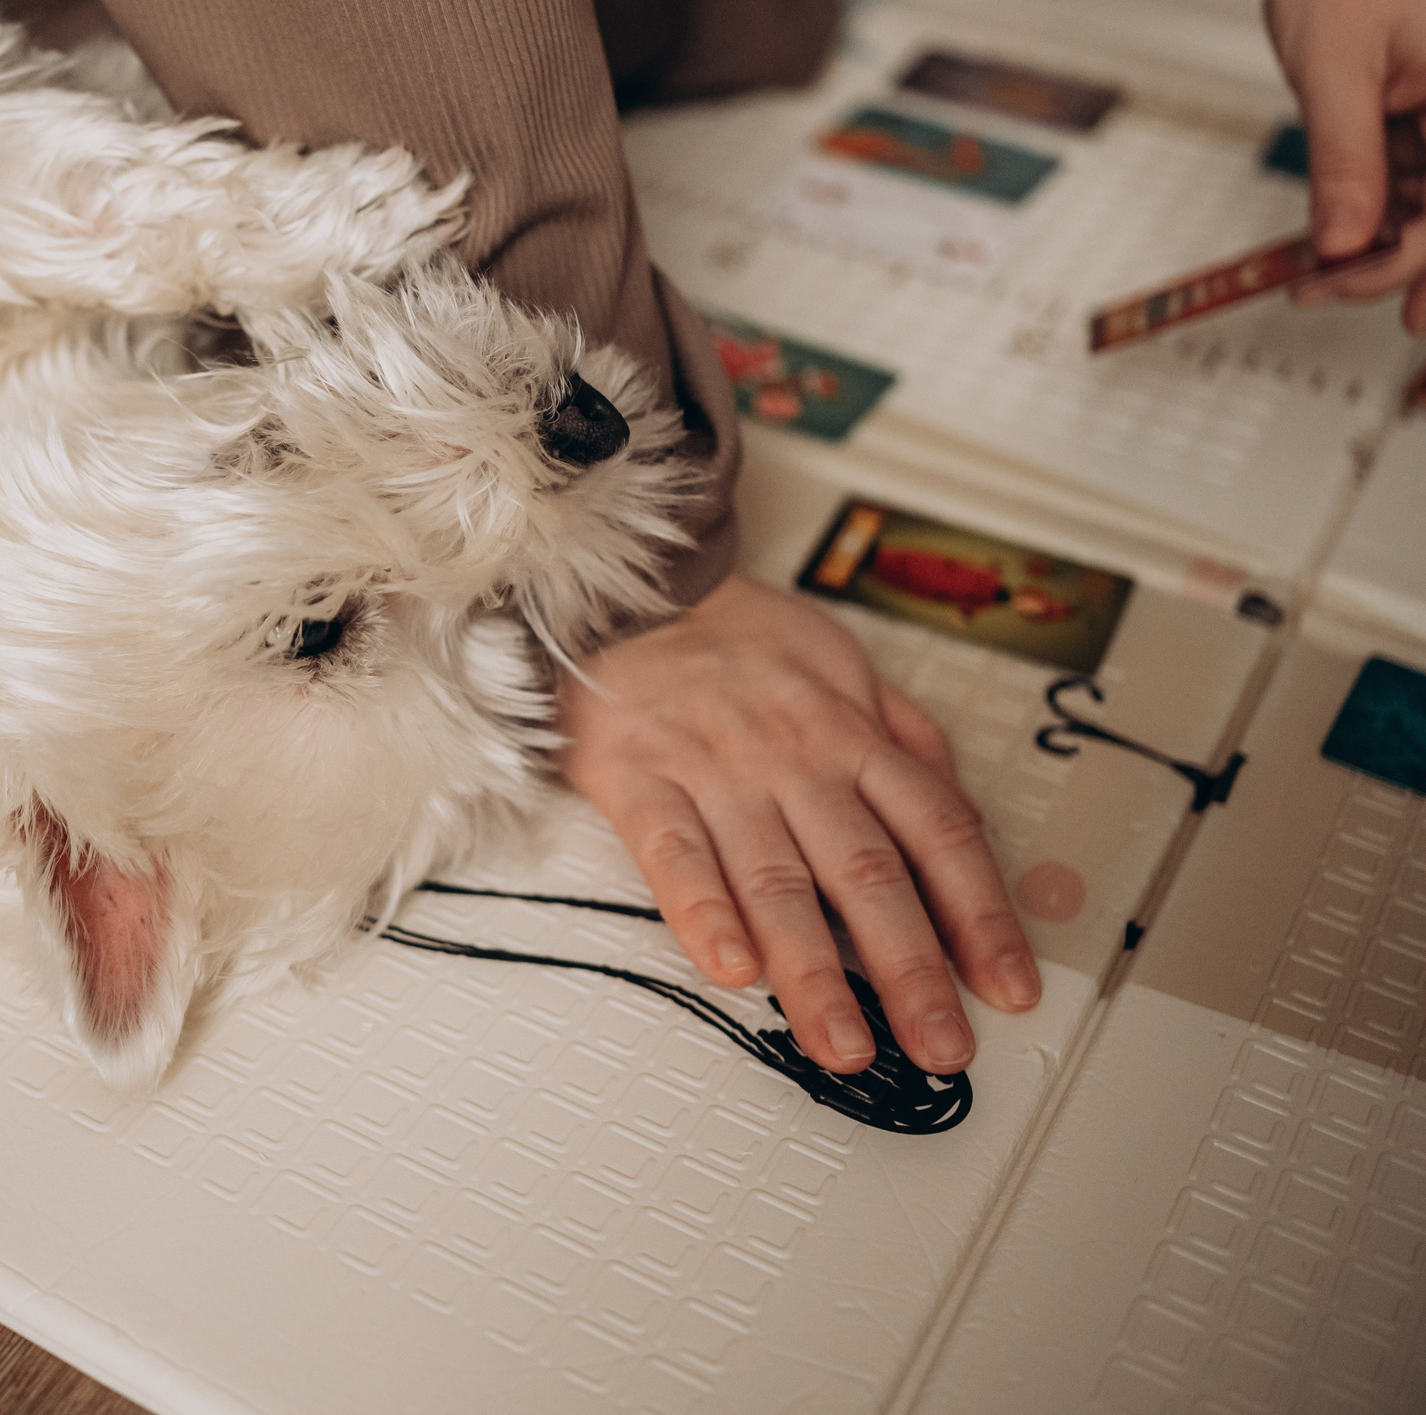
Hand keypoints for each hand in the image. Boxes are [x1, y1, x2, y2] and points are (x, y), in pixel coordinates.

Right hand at [555, 576, 1041, 1075]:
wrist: (627, 590)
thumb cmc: (740, 640)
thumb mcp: (848, 667)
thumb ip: (907, 741)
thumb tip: (963, 814)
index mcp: (853, 734)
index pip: (938, 834)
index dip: (981, 916)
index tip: (1008, 988)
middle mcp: (794, 758)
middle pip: (867, 872)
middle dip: (910, 969)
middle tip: (938, 1045)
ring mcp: (715, 770)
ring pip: (776, 880)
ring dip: (814, 972)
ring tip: (843, 1045)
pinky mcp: (638, 778)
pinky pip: (674, 854)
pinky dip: (703, 913)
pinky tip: (731, 970)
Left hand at [1069, 0, 1425, 331]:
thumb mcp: (1334, 70)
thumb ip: (1348, 162)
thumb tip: (1346, 246)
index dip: (1424, 261)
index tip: (1367, 295)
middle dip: (1401, 260)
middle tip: (1323, 291)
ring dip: (1381, 241)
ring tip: (1310, 276)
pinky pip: (1415, 170)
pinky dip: (1373, 205)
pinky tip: (1326, 239)